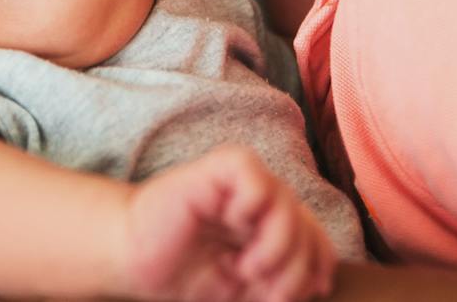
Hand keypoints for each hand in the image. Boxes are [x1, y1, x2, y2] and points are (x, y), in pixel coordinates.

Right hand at [121, 144, 335, 301]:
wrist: (134, 259)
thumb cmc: (186, 275)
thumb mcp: (244, 290)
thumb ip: (282, 283)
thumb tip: (323, 281)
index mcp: (273, 227)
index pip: (319, 244)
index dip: (313, 275)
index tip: (278, 299)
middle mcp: (265, 200)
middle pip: (309, 230)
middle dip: (295, 273)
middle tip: (265, 294)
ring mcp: (245, 181)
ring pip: (289, 207)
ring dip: (275, 249)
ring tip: (243, 267)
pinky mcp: (222, 167)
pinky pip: (258, 180)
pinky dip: (252, 208)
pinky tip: (231, 223)